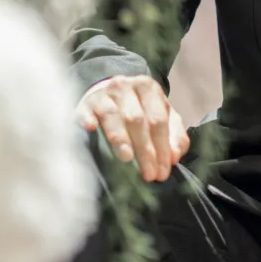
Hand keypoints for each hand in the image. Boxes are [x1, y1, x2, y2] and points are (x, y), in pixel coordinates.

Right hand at [75, 76, 189, 183]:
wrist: (108, 92)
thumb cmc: (138, 108)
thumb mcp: (161, 115)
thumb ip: (174, 135)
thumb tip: (175, 156)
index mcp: (149, 88)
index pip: (158, 119)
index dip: (162, 146)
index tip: (163, 172)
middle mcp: (126, 87)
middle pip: (137, 120)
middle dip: (145, 149)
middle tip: (148, 174)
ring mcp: (104, 94)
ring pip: (113, 115)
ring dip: (120, 137)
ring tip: (127, 158)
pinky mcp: (85, 103)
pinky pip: (86, 111)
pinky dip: (88, 119)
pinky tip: (91, 129)